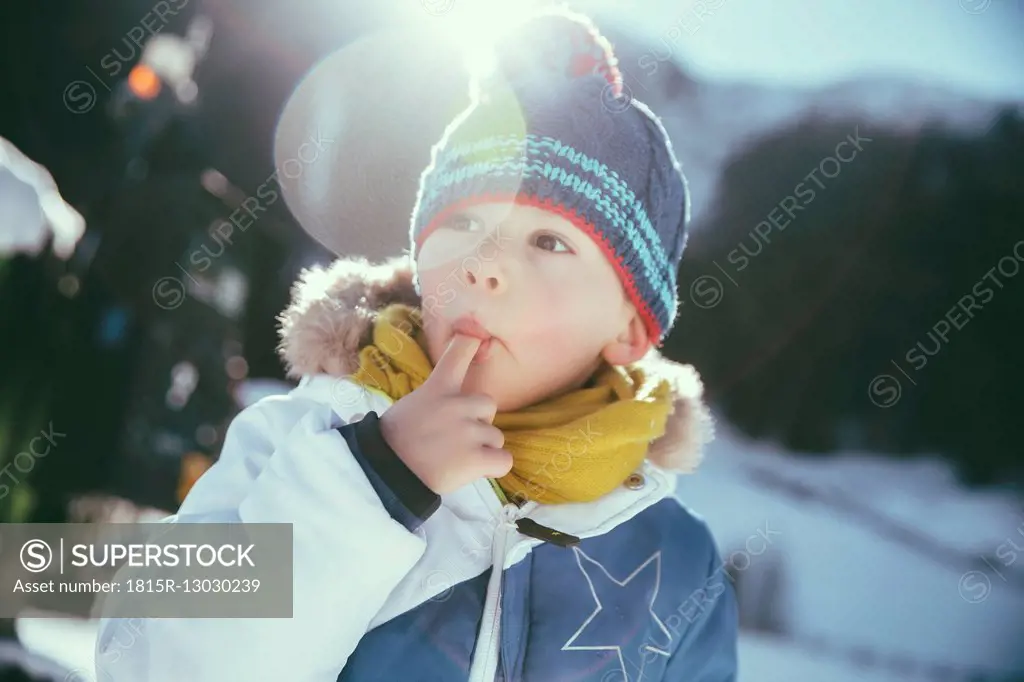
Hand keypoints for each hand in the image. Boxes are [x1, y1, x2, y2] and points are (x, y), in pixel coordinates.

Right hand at [379, 334, 512, 494]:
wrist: (386, 472)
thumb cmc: (396, 441)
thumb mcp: (413, 405)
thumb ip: (437, 399)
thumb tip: (456, 406)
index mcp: (438, 389)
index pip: (457, 354)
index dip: (469, 343)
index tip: (476, 336)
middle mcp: (457, 405)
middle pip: (489, 406)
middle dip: (479, 421)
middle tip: (455, 438)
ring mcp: (468, 431)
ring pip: (496, 437)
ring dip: (483, 449)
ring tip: (456, 459)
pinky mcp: (475, 458)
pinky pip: (504, 460)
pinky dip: (495, 467)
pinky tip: (477, 470)